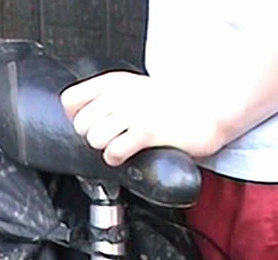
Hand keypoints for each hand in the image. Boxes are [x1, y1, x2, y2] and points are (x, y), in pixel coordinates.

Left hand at [60, 71, 222, 165]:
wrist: (207, 108)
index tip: (91, 124)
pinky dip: (116, 158)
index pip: (70, 100)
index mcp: (113, 82)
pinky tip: (127, 154)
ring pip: (94, 139)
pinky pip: (113, 152)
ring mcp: (134, 113)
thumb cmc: (170, 103)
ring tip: (121, 145)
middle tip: (112, 137)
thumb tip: (77, 118)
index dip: (74, 118)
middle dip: (92, 136)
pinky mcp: (146, 132)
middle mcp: (120, 95)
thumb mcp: (133, 89)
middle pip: (80, 125)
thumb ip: (106, 97)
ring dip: (105, 148)